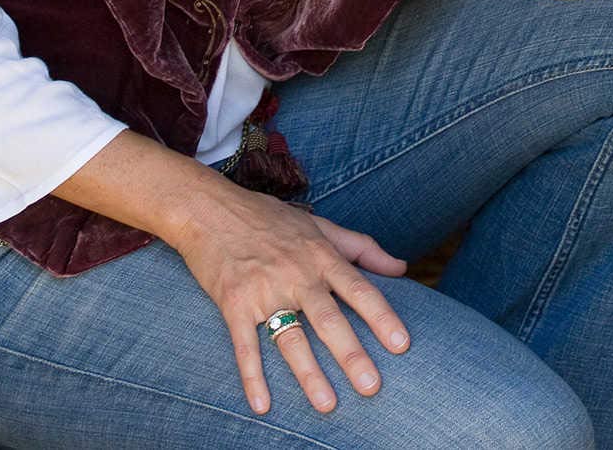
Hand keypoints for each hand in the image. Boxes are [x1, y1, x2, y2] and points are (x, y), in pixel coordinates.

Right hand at [170, 177, 411, 415]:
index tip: (402, 344)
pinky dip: (252, 375)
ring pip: (291, 336)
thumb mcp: (319, 224)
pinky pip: (245, 344)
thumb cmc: (268, 217)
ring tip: (327, 404)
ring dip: (308, 373)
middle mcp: (296, 273)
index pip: (358, 288)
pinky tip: (262, 404)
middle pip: (328, 318)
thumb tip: (401, 268)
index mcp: (320, 254)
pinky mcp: (234, 302)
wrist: (210, 207)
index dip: (381, 316)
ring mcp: (264, 289)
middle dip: (350, 353)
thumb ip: (361, 247)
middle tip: (371, 387)